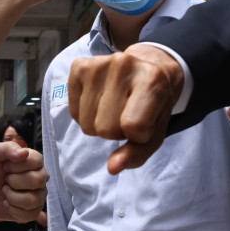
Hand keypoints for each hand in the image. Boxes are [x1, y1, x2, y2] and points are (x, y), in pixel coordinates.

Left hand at [0, 142, 48, 221]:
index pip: (37, 161)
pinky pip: (29, 215)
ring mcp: (39, 195)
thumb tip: (24, 153)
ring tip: (5, 191)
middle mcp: (40, 177)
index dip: (17, 165)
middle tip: (6, 180)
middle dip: (14, 181)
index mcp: (34, 161)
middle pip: (37, 181)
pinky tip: (7, 203)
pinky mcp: (33, 211)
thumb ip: (8, 148)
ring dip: (12, 197)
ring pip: (33, 200)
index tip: (5, 166)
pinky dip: (12, 209)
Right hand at [68, 43, 183, 174]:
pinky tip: (99, 100)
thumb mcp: (156, 131)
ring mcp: (98, 63)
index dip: (138, 135)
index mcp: (151, 80)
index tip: (145, 123)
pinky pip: (73, 112)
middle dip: (116, 131)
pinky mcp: (78, 66)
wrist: (149, 68)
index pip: (132, 127)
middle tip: (127, 115)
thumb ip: (138, 153)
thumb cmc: (154, 104)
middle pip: (105, 128)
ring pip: (87, 123)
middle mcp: (123, 65)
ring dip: (99, 124)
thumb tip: (112, 168)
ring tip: (113, 108)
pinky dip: (85, 114)